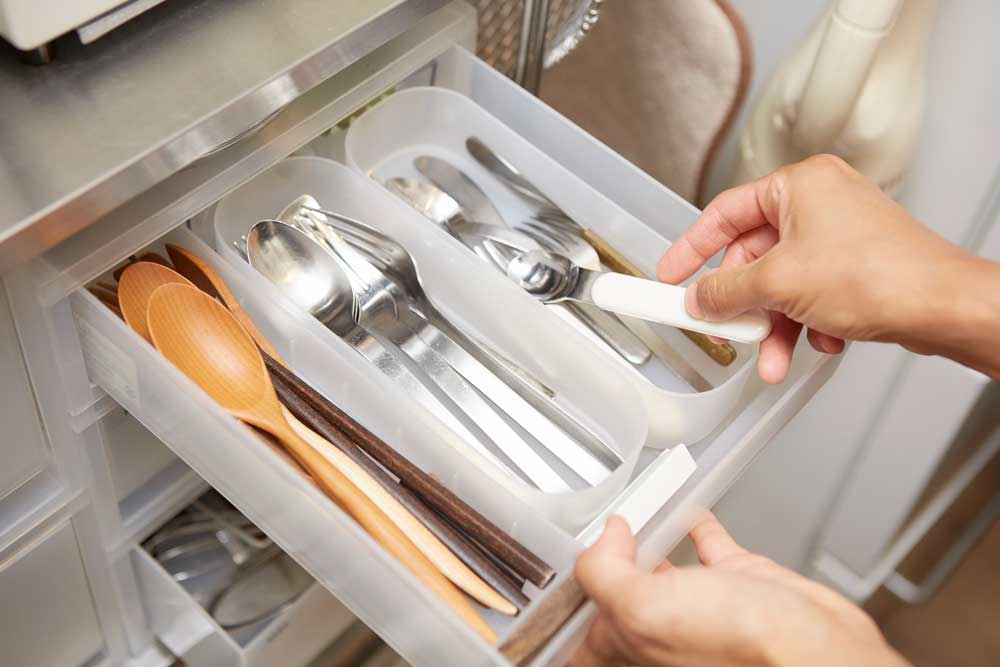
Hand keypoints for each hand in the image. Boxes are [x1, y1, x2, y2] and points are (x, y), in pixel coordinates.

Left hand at [571, 513, 908, 666]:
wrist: (814, 647)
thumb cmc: (738, 649)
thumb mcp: (643, 609)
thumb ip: (605, 572)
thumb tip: (604, 537)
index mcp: (632, 648)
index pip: (582, 636)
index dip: (564, 608)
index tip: (552, 574)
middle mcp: (663, 633)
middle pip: (619, 597)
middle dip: (604, 565)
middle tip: (589, 530)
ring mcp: (702, 610)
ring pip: (661, 570)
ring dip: (645, 540)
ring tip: (630, 514)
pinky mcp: (738, 586)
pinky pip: (709, 549)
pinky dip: (697, 525)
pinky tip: (689, 509)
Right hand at [658, 155, 999, 382]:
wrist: (942, 307)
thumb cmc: (880, 274)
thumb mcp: (778, 283)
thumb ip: (725, 290)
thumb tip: (699, 299)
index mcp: (799, 185)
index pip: (724, 212)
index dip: (690, 247)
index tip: (670, 273)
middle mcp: (820, 204)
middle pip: (753, 255)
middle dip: (741, 302)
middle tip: (723, 325)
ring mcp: (840, 235)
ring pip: (782, 283)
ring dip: (771, 324)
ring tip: (770, 356)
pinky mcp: (855, 266)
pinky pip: (809, 294)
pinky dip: (805, 322)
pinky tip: (817, 340)